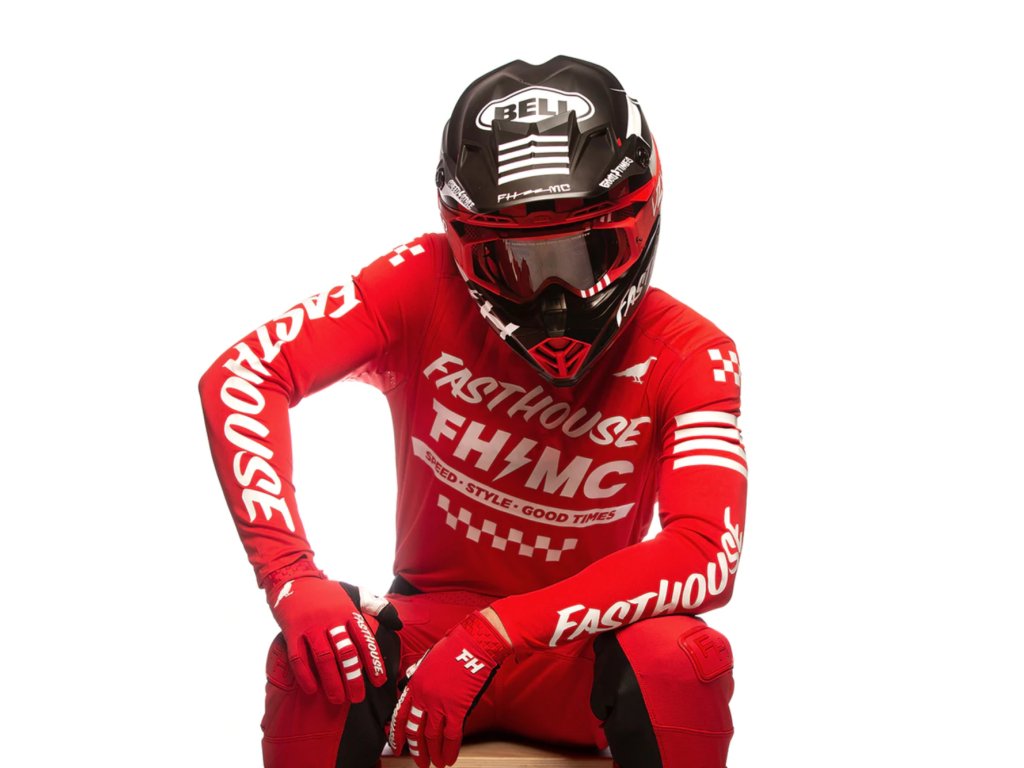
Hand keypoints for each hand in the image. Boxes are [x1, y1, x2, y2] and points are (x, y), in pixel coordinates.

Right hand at [267, 576, 397, 704]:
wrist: (293, 579)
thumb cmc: (326, 592)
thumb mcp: (354, 592)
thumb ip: (375, 606)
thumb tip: (398, 623)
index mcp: (348, 611)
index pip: (365, 640)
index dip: (373, 662)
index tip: (379, 681)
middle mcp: (331, 619)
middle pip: (345, 653)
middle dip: (353, 678)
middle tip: (358, 698)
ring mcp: (311, 625)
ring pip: (323, 658)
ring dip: (332, 681)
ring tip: (338, 700)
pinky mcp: (292, 631)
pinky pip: (298, 657)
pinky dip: (305, 675)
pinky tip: (312, 690)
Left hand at [389, 611, 511, 767]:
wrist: (473, 644)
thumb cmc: (454, 646)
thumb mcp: (428, 659)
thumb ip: (420, 674)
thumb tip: (416, 683)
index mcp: (414, 684)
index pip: (400, 716)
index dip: (398, 734)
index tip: (397, 746)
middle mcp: (423, 697)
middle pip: (415, 730)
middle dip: (417, 750)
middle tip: (419, 761)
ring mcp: (439, 704)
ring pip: (432, 737)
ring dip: (433, 753)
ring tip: (435, 764)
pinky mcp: (456, 709)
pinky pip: (451, 736)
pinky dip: (451, 750)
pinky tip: (450, 758)